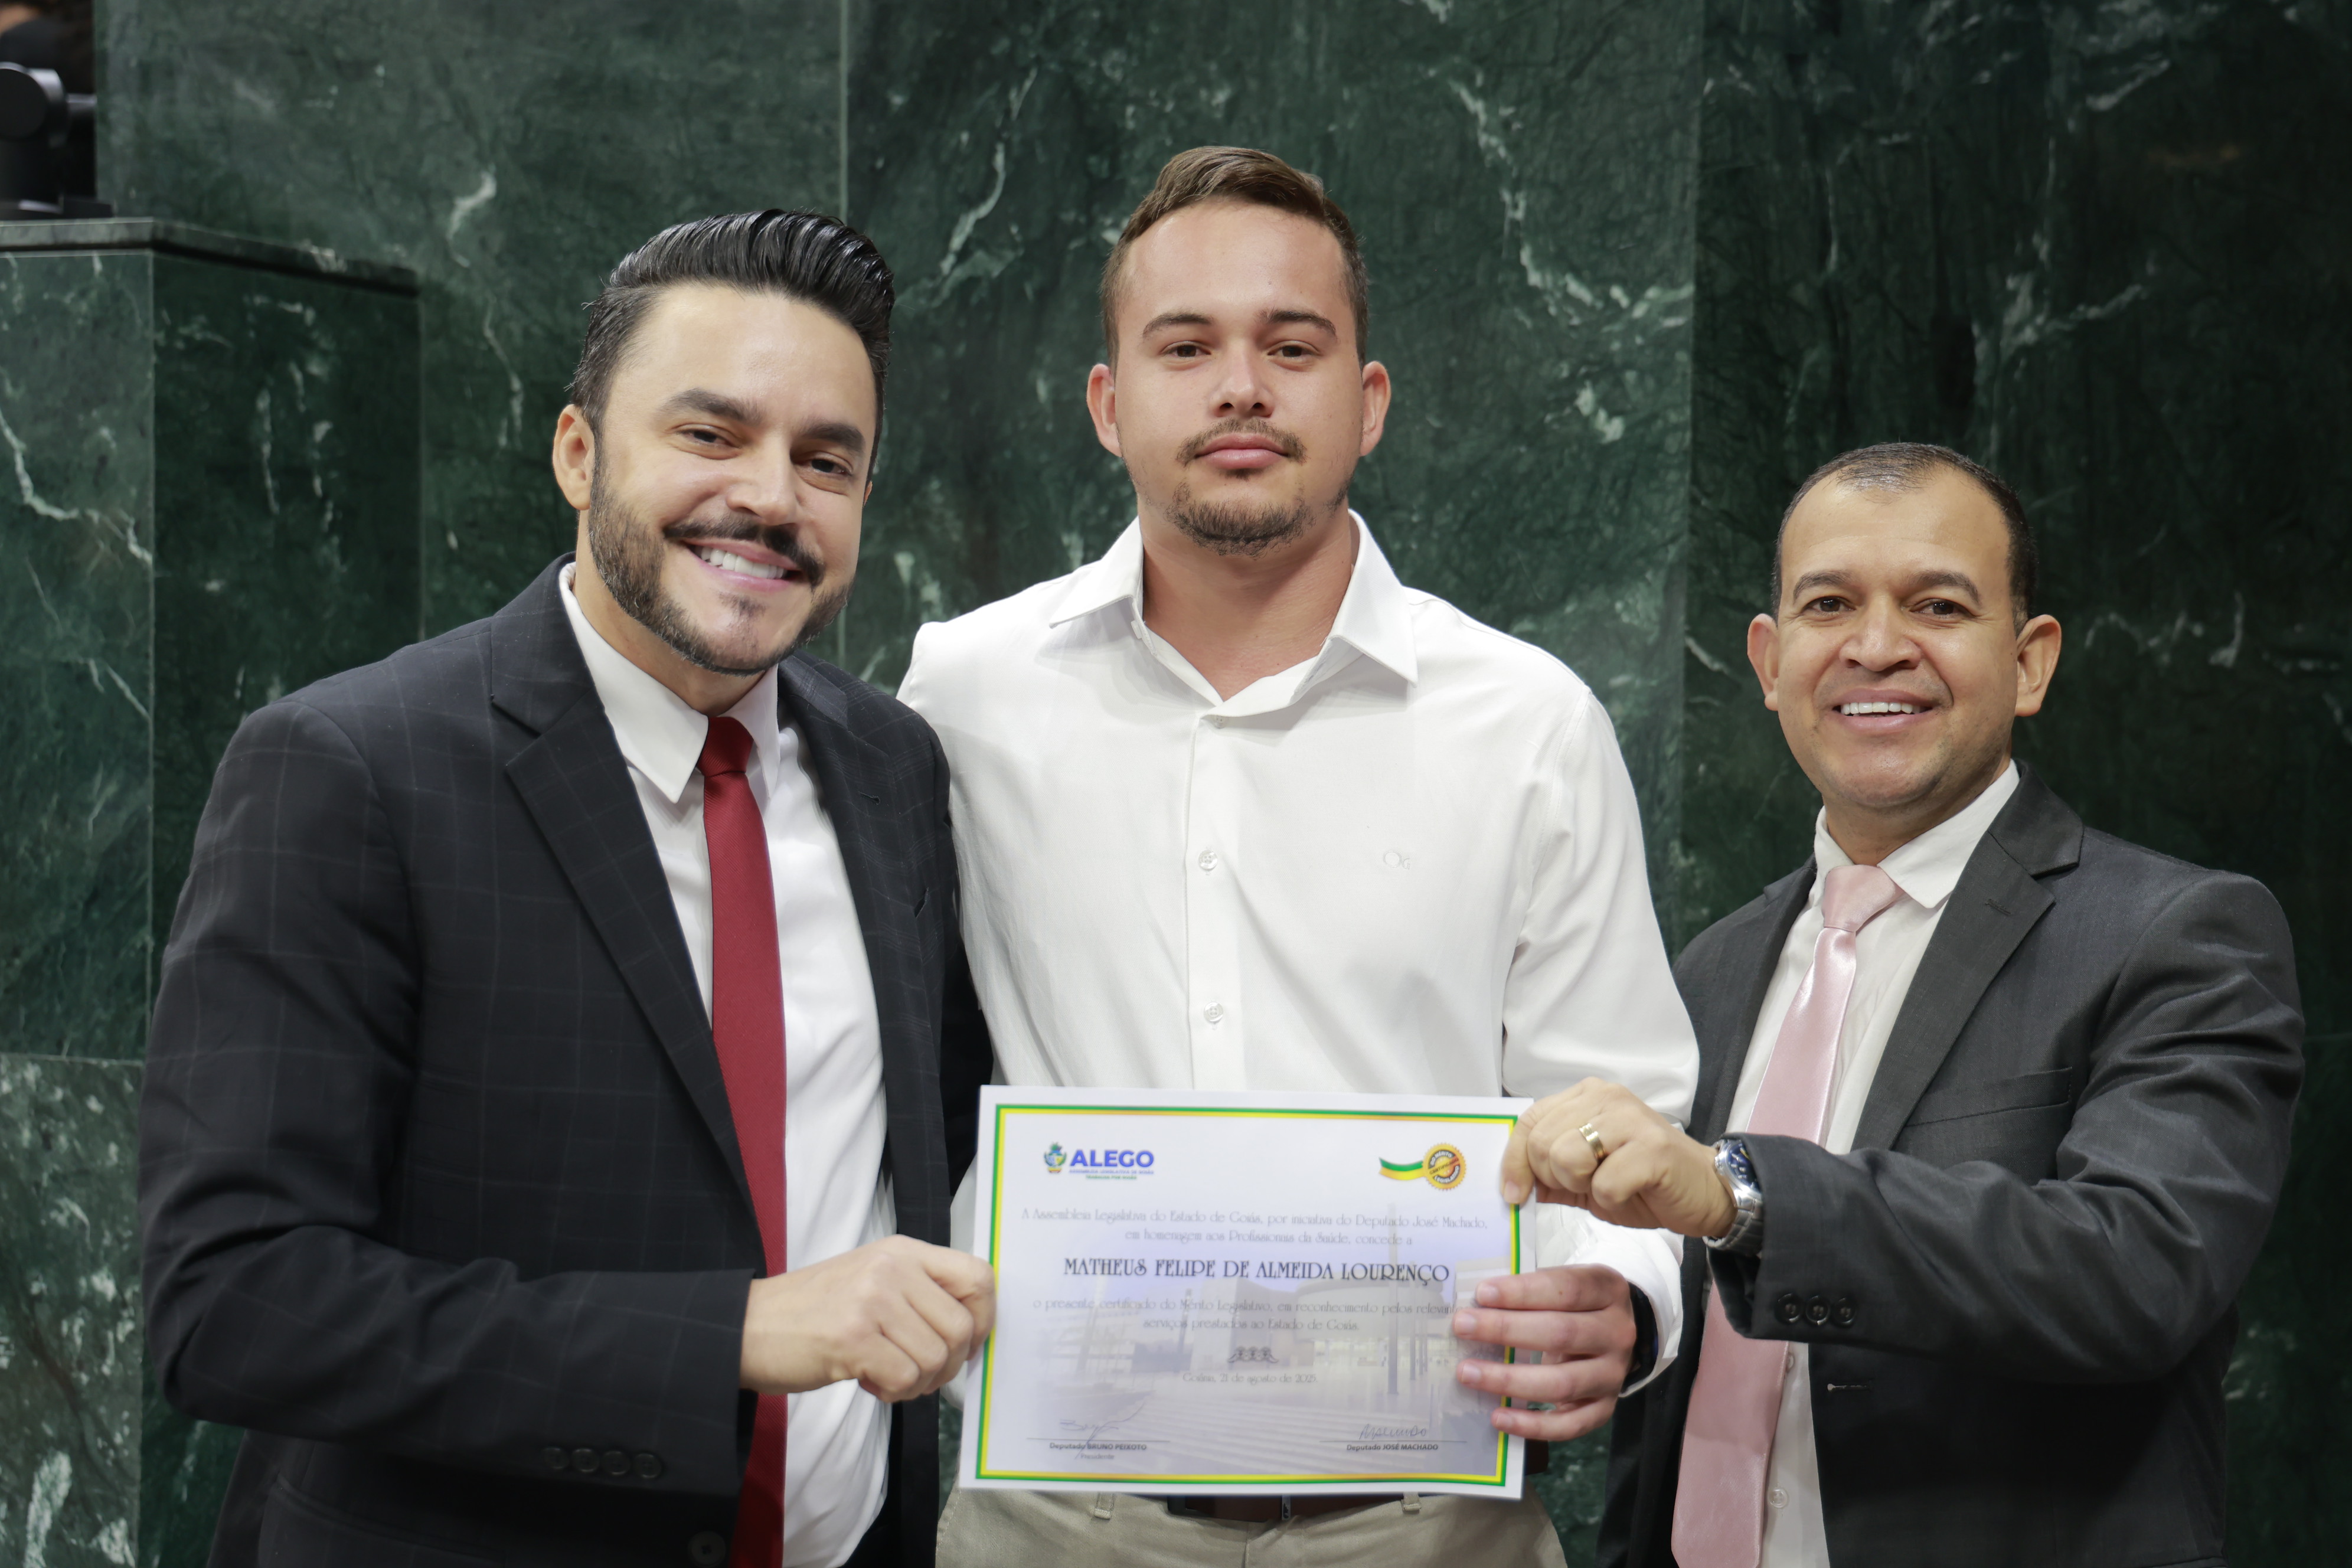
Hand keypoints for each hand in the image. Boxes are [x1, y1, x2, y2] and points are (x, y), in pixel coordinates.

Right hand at [738, 1235, 995, 1401]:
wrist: (747, 1327)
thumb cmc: (813, 1312)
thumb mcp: (873, 1280)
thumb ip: (920, 1294)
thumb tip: (971, 1331)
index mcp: (903, 1251)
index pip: (978, 1276)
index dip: (983, 1318)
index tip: (966, 1344)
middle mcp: (892, 1267)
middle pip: (961, 1327)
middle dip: (947, 1365)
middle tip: (917, 1372)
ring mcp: (872, 1300)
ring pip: (936, 1357)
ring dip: (917, 1382)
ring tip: (885, 1374)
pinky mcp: (853, 1337)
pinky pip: (906, 1378)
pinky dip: (894, 1392)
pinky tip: (868, 1381)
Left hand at [1451, 1266, 1636, 1441]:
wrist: (1613, 1333)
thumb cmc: (1574, 1304)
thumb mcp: (1562, 1285)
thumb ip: (1528, 1291)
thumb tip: (1475, 1304)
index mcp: (1607, 1290)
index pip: (1566, 1289)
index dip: (1523, 1292)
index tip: (1482, 1294)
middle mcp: (1617, 1333)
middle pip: (1562, 1334)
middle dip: (1506, 1330)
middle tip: (1462, 1327)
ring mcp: (1613, 1375)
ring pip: (1563, 1383)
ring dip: (1510, 1380)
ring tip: (1468, 1373)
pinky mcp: (1605, 1408)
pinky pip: (1569, 1425)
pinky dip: (1532, 1424)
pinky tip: (1498, 1416)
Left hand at [1502, 1078, 1735, 1239]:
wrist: (1705, 1191)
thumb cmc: (1643, 1182)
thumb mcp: (1586, 1177)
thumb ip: (1550, 1173)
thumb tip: (1511, 1185)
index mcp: (1586, 1096)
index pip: (1529, 1121)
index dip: (1514, 1162)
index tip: (1515, 1195)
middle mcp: (1607, 1097)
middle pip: (1543, 1143)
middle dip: (1554, 1177)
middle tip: (1585, 1184)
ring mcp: (1630, 1119)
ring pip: (1566, 1158)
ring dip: (1582, 1186)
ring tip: (1608, 1184)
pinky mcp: (1652, 1148)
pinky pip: (1603, 1184)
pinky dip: (1610, 1199)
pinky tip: (1631, 1190)